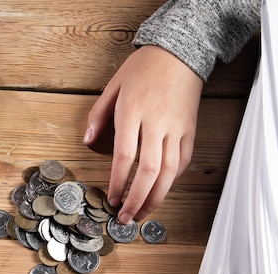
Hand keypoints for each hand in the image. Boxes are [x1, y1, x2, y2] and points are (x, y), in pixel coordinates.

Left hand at [84, 46, 202, 222]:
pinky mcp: (190, 130)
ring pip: (169, 171)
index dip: (118, 182)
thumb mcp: (113, 86)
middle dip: (136, 199)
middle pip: (148, 170)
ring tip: (142, 214)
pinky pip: (183, 161)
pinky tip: (161, 191)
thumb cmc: (143, 68)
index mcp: (133, 112)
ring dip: (156, 197)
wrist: (179, 52)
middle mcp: (156, 123)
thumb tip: (87, 142)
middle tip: (125, 217)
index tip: (110, 199)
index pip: (124, 156)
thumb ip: (97, 116)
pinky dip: (172, 179)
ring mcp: (176, 128)